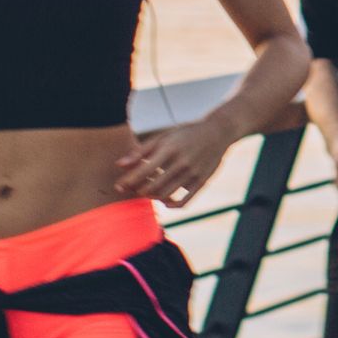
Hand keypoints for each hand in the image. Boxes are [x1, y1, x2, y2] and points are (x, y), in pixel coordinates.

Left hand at [116, 117, 231, 207]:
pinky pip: (184, 201)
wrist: (218, 132)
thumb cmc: (185, 134)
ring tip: (148, 192)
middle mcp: (182, 162)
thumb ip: (141, 151)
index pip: (143, 170)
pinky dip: (172, 206)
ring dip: (153, 197)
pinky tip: (166, 201)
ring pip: (166, 195)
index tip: (119, 186)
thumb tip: (119, 165)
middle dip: (139, 191)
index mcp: (169, 149)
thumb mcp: (163, 137)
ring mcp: (193, 173)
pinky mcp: (202, 182)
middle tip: (134, 190)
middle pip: (153, 186)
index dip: (128, 181)